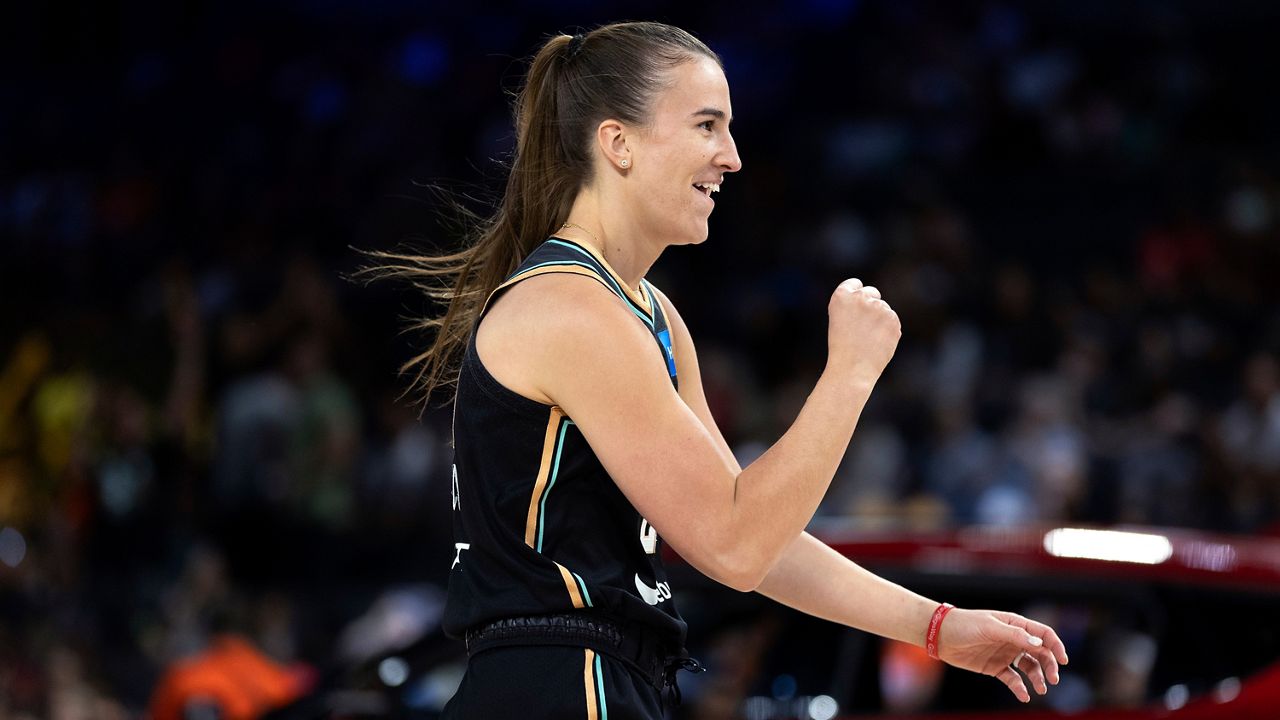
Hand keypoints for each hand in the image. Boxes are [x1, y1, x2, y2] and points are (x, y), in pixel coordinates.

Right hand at [826, 278, 900, 384]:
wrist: (853, 368)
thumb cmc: (842, 347)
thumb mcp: (839, 320)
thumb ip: (854, 306)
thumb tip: (875, 300)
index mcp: (841, 296)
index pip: (854, 284)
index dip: (856, 294)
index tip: (856, 306)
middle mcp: (860, 297)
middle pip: (872, 292)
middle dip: (871, 304)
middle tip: (862, 326)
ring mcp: (879, 307)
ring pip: (884, 309)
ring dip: (880, 320)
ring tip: (868, 339)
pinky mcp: (893, 319)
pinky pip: (892, 321)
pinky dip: (888, 330)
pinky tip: (878, 342)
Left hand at [936, 608, 1069, 702]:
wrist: (941, 635)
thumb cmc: (965, 625)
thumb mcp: (990, 627)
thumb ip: (1015, 635)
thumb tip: (1039, 645)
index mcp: (1015, 624)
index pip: (1043, 634)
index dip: (1056, 646)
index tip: (1063, 660)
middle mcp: (1013, 639)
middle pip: (1040, 653)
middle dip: (1049, 666)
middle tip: (1052, 680)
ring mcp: (1005, 654)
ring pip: (1029, 668)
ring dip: (1037, 678)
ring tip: (1040, 690)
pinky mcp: (995, 667)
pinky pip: (1013, 679)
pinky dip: (1020, 688)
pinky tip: (1023, 695)